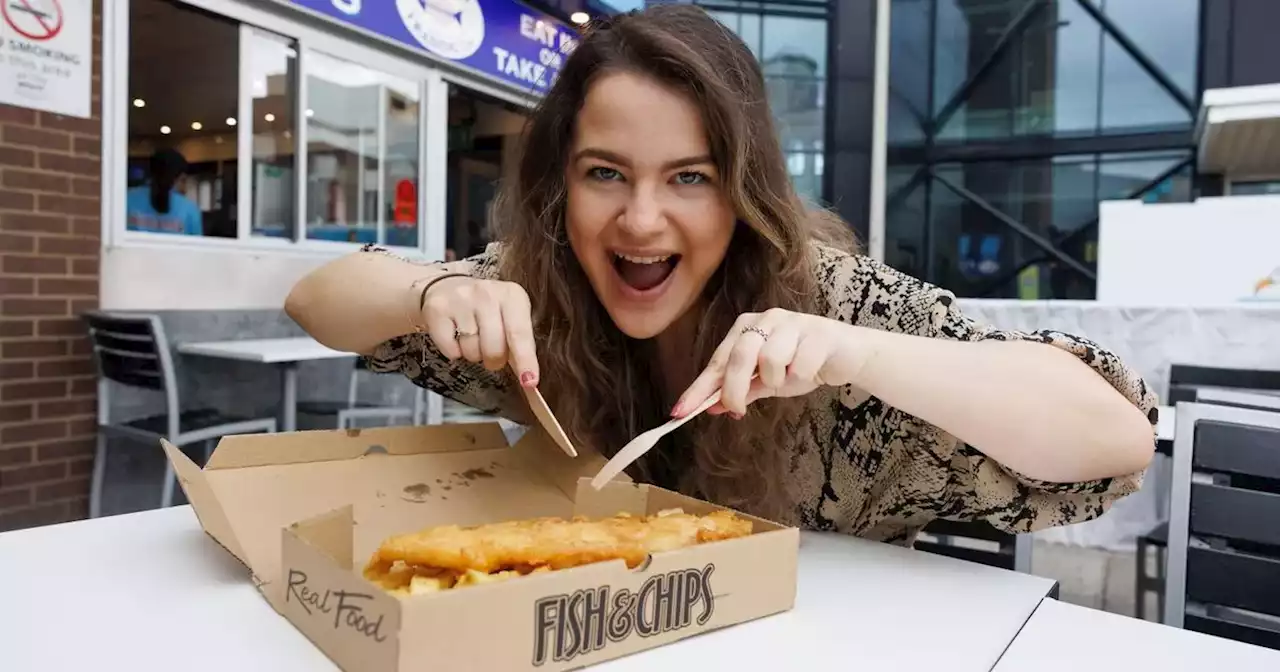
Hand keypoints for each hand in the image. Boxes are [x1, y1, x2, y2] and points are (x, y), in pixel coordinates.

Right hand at [419, 275, 538, 386]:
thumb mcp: (508, 316)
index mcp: (511, 295)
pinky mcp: (437, 310)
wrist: (445, 288)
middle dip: (494, 360)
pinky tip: (455, 336)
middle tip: (491, 352)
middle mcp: (487, 293)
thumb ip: (520, 344)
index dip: (525, 360)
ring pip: (472, 351)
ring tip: (471, 337)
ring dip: (473, 354)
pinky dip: (454, 352)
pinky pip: (450, 351)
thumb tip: (529, 378)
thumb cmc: (484, 309)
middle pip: (495, 348)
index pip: (520, 334)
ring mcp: (460, 300)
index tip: (529, 381)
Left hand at [672, 308, 873, 417]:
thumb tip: (711, 407)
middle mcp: (767, 319)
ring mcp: (794, 322)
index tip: (680, 412)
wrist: (848, 355)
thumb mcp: (768, 381)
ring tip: (790, 377)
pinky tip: (811, 370)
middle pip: (739, 356)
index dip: (699, 388)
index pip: (718, 359)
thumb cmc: (803, 364)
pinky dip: (802, 377)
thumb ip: (742, 390)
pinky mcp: (819, 332)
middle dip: (734, 388)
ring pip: (770, 359)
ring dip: (777, 379)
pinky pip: (799, 366)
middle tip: (737, 410)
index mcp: (748, 327)